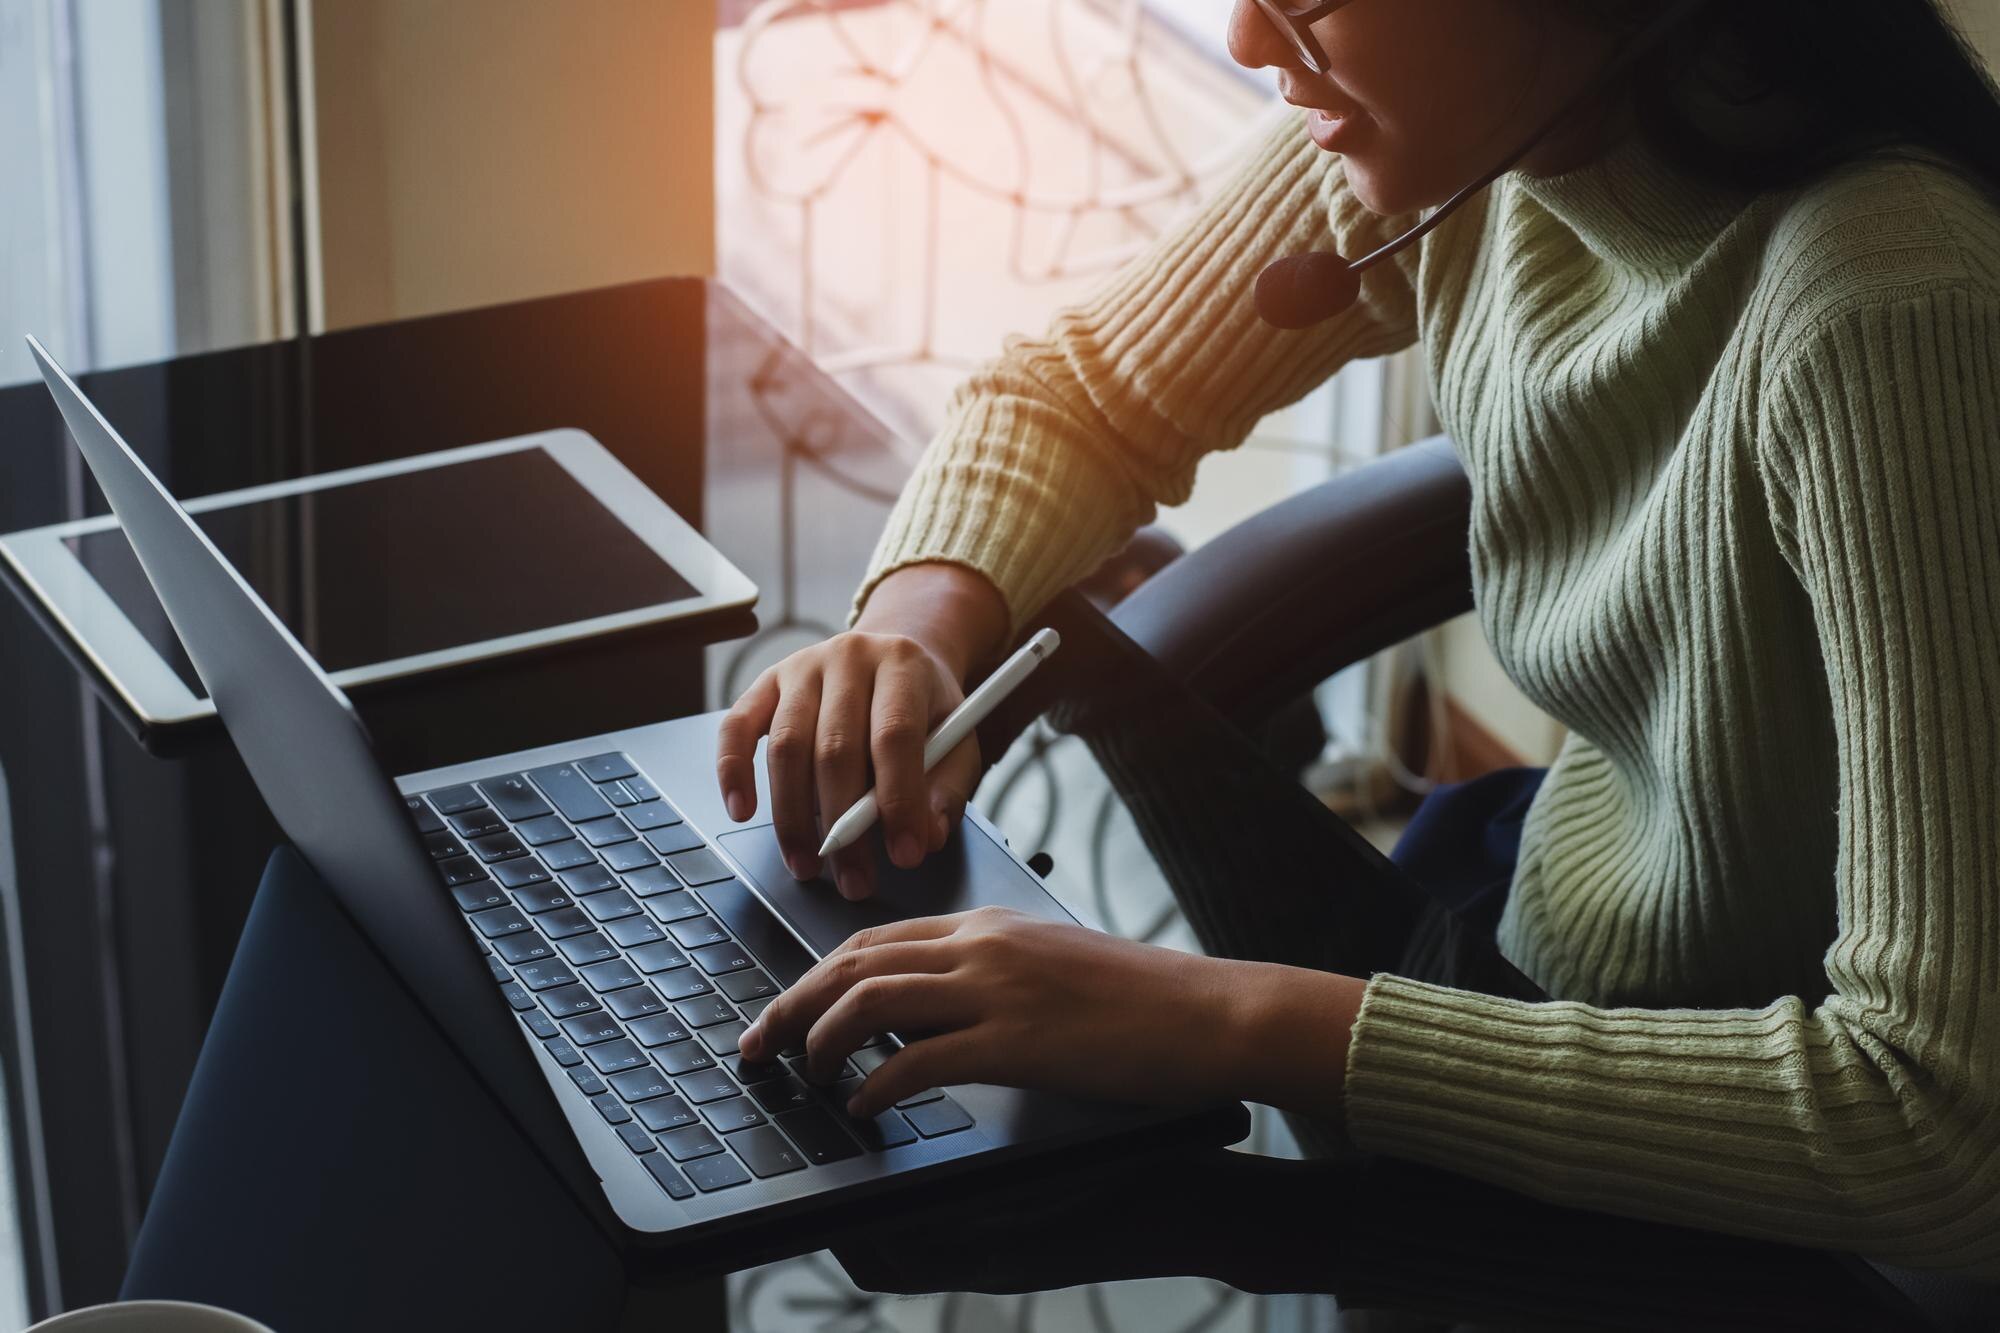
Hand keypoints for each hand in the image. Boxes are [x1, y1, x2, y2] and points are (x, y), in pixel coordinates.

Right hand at [714, 563, 1007, 899]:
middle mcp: (848, 657)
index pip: (895, 735)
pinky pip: (735, 728)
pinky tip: (742, 812)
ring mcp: (800, 667)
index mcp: (903, 665)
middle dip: (844, 827)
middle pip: (835, 748)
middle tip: (855, 881)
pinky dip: (733, 772)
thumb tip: (926, 838)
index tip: (905, 855)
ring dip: (793, 817)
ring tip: (808, 866)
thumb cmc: (925, 710)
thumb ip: (945, 791)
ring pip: (786, 746)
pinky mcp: (764, 685)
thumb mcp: (957, 743)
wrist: (892, 658)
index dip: (899, 800)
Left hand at [737, 906, 1364, 1119]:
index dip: (817, 976)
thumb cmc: (1140, 1000)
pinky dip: (877, 1086)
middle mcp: (982, 944)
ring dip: (822, 1041)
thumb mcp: (1051, 967)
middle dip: (793, 1004)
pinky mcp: (1017, 1040)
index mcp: (987, 923)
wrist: (1209, 1011)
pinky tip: (865, 1108)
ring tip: (805, 1077)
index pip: (875, 939)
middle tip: (759, 1045)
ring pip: (871, 1000)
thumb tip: (932, 1013)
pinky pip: (919, 1060)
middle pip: (854, 962)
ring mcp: (998, 988)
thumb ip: (989, 976)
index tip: (786, 1012)